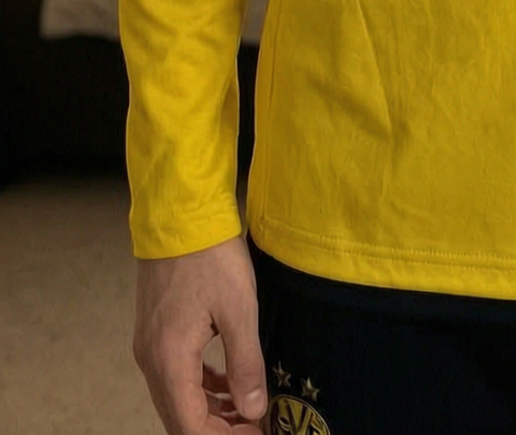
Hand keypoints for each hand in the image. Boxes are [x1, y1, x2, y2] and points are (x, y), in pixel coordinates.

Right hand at [133, 237, 266, 433]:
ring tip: (246, 410)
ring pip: (176, 397)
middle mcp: (151, 360)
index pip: (190, 426)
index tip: (256, 433)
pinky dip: (200, 387)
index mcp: (170, 360)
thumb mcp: (239, 309)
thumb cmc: (210, 256)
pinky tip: (227, 381)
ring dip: (208, 411)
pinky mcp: (155, 330)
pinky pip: (175, 374)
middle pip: (179, 418)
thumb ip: (245, 365)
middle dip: (216, 430)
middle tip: (253, 427)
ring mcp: (149, 345)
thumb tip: (254, 410)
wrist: (179, 212)